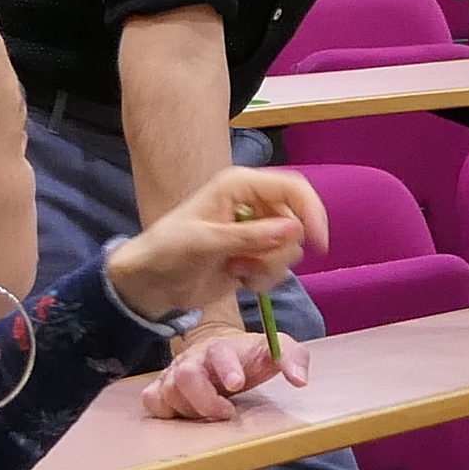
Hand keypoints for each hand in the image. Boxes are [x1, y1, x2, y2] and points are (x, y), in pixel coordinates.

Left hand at [107, 164, 327, 326]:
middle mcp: (253, 204)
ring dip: (268, 267)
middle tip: (247, 262)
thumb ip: (250, 236)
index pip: (292, 188)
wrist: (151, 283)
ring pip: (291, 250)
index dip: (311, 212)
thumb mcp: (206, 242)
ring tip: (237, 268)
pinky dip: (264, 279)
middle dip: (278, 250)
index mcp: (240, 186)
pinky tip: (239, 278)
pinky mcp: (255, 255)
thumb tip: (294, 230)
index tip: (318, 243)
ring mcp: (256, 231)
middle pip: (296, 223)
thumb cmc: (168, 252)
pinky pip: (280, 268)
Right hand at [138, 317, 304, 423]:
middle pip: (184, 376)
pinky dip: (163, 411)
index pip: (218, 353)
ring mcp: (173, 373)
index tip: (237, 384)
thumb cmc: (249, 356)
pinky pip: (151, 401)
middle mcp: (192, 358)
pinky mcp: (161, 388)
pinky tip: (184, 414)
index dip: (226, 369)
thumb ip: (292, 357)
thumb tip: (299, 380)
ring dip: (190, 410)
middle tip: (226, 412)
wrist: (223, 351)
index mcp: (221, 348)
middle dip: (205, 400)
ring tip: (211, 413)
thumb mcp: (274, 351)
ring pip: (167, 392)